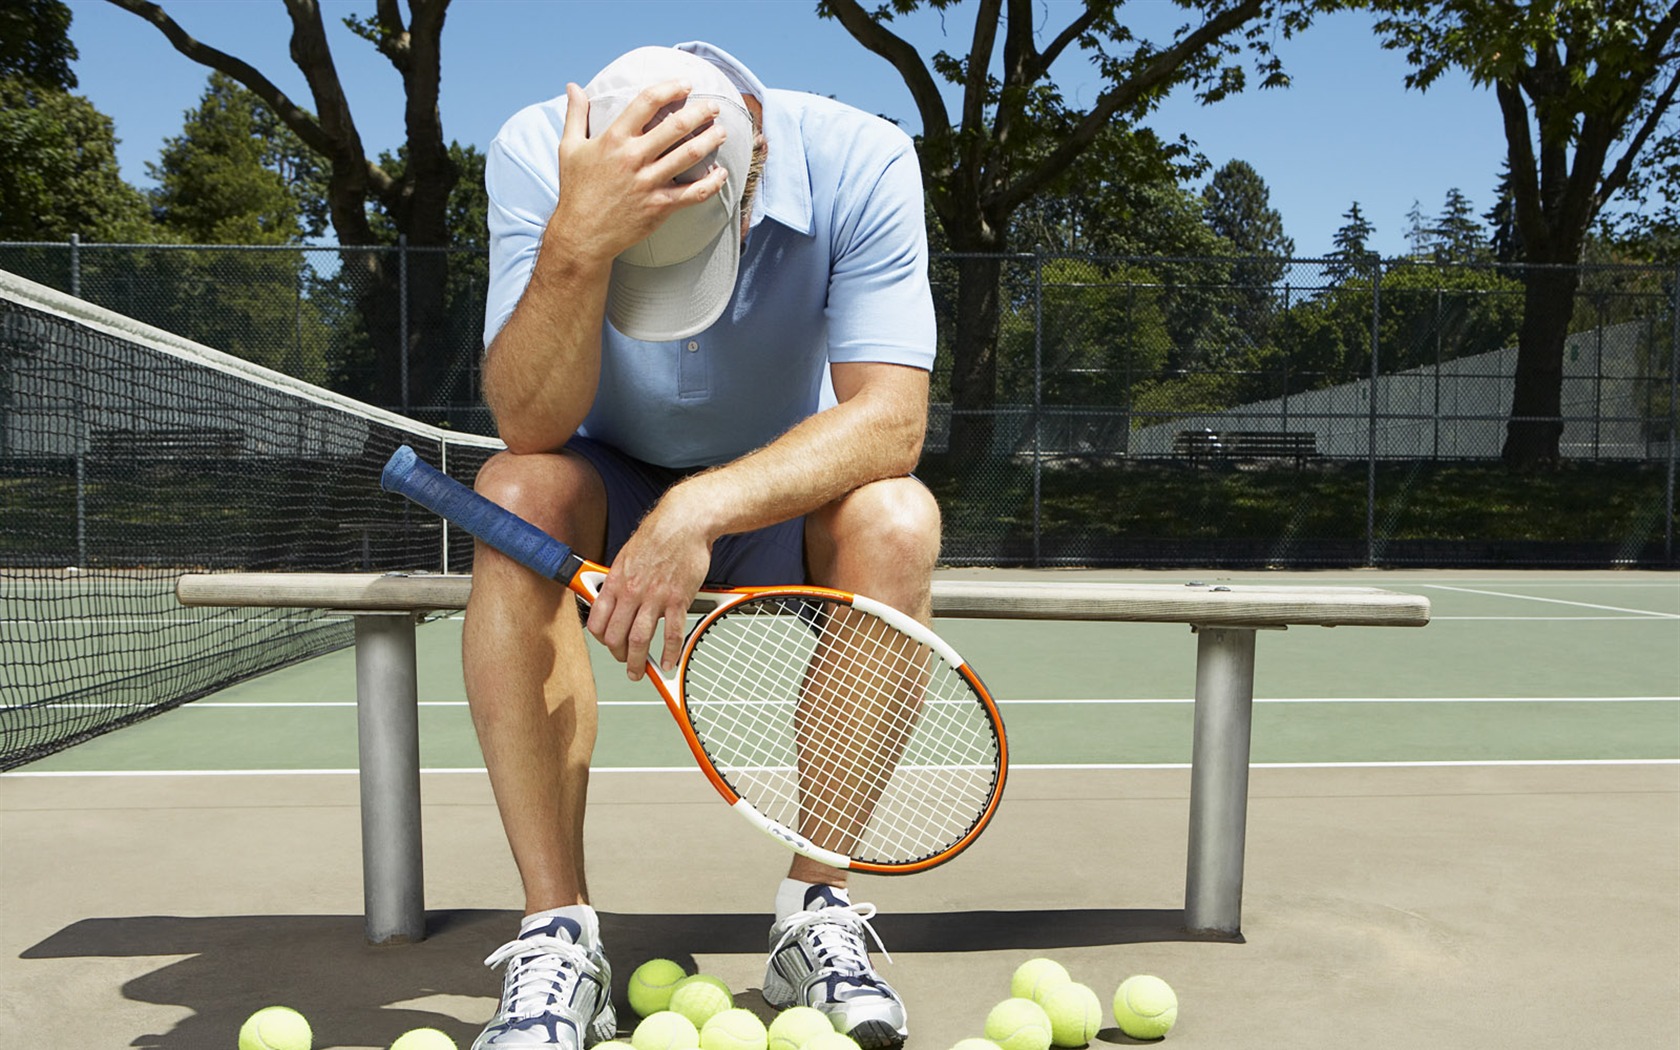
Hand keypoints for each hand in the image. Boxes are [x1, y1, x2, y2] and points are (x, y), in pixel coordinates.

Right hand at [550, 79, 732, 265]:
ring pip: (689, 155)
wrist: (582, 234)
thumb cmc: (576, 189)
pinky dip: (712, 183)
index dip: (670, 88)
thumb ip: (575, 115)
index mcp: (614, 138)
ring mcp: (648, 182)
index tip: (686, 84)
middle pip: (676, 126)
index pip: (647, 102)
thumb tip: (572, 86)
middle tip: (713, 107)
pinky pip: (694, 193)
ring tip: (721, 132)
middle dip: (700, 112)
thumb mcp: (569, 148)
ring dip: (710, 140)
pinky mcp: (659, 206)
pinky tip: (721, 173)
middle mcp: (634, 157)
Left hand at [586, 489, 712, 680]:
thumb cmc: (658, 534)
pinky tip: (668, 662)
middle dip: (618, 655)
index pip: (598, 621)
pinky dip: (670, 652)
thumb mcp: (626, 555)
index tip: (608, 643)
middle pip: (616, 636)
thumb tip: (614, 598)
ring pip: (640, 639)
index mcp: (616, 581)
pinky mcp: (678, 599)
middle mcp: (632, 591)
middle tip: (625, 662)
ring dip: (637, 662)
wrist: (684, 521)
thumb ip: (619, 579)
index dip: (601, 638)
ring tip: (639, 672)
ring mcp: (655, 597)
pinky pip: (672, 633)